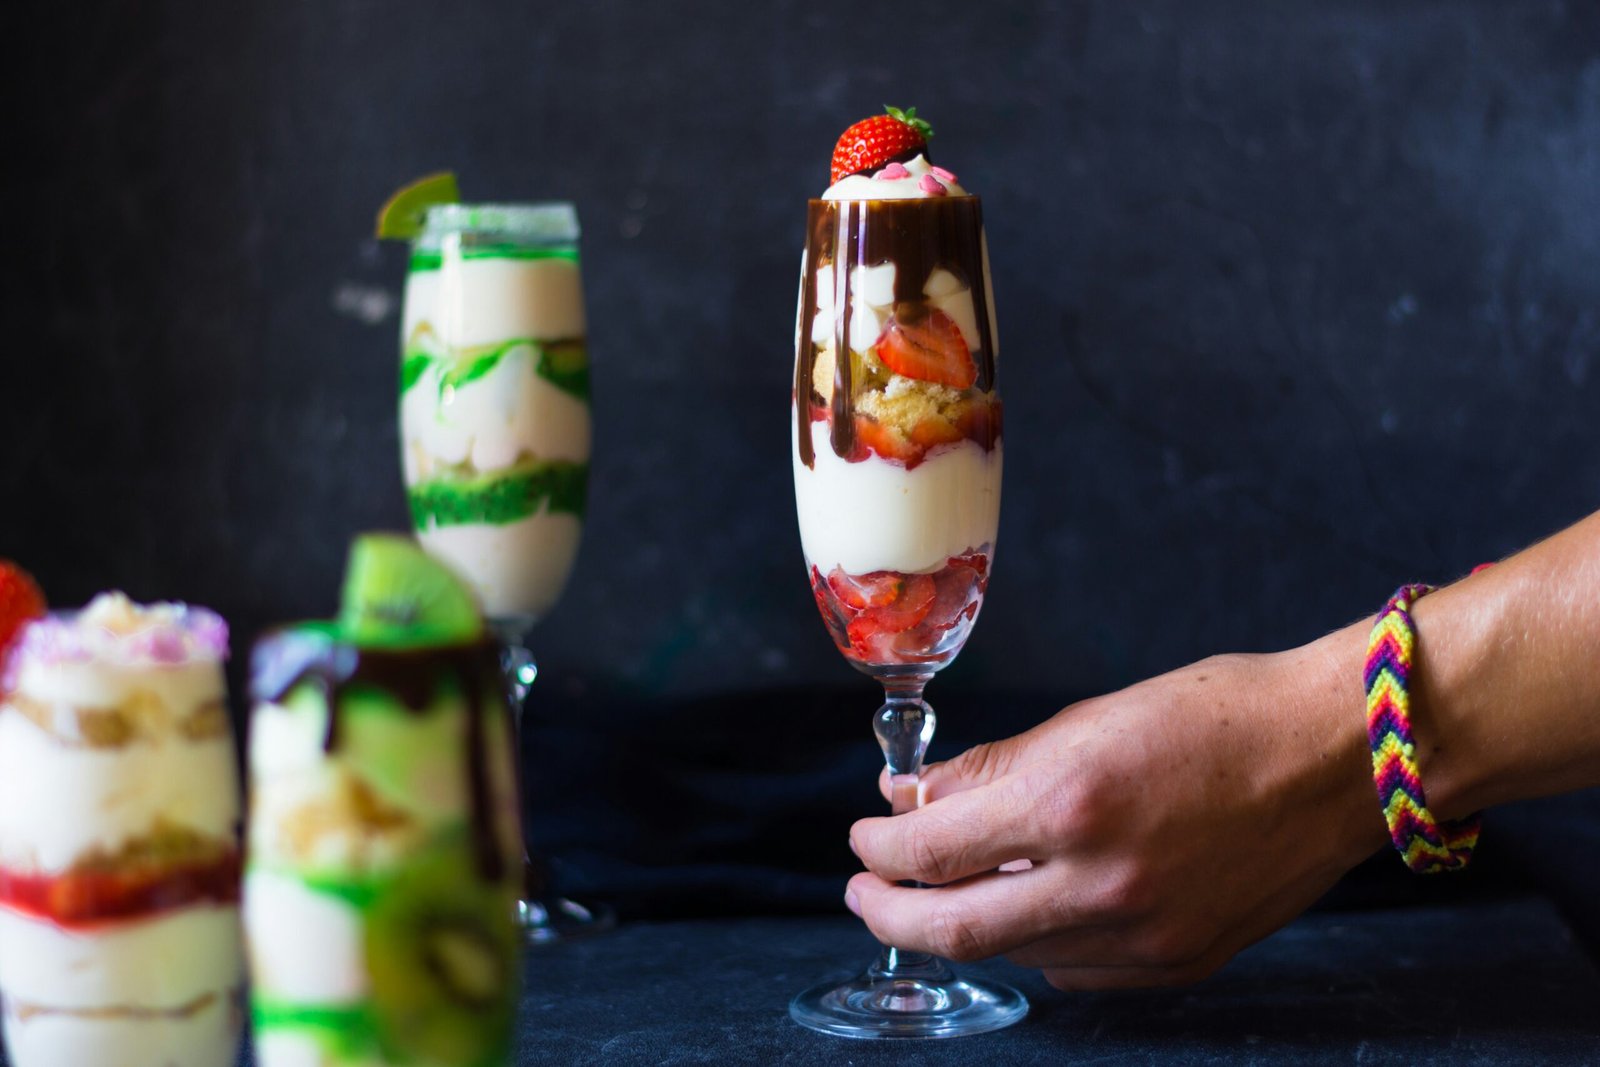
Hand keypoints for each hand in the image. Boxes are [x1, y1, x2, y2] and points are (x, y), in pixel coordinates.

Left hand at [846, 628, 1387, 989]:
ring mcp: (1145, 935)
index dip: (879, 848)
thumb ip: (992, 769)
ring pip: (1014, 953)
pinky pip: (1076, 970)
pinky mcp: (1180, 963)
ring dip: (964, 924)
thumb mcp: (1089, 719)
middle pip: (953, 930)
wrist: (1339, 755)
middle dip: (889, 912)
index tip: (865, 835)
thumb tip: (913, 797)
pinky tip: (1030, 907)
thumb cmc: (1219, 714)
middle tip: (864, 891)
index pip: (932, 850)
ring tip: (945, 890)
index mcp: (1071, 802)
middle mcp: (1102, 882)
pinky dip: (1037, 941)